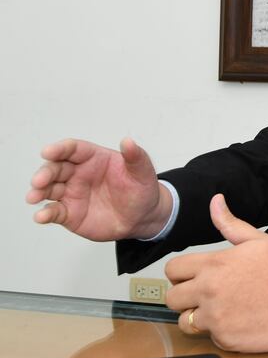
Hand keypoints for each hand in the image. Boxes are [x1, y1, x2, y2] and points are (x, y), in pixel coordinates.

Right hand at [27, 138, 170, 240]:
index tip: (48, 151)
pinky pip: (54, 212)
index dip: (60, 149)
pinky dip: (45, 213)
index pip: (72, 149)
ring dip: (39, 192)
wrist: (143, 217)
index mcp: (94, 158)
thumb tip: (128, 141)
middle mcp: (78, 173)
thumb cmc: (141, 189)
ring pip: (49, 189)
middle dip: (45, 173)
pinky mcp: (70, 213)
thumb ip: (135, 156)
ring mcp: (72, 193)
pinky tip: (41, 216)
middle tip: (39, 181)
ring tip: (33, 196)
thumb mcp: (143, 171)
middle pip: (56, 168)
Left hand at [165, 195, 267, 352]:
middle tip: (204, 295)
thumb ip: (230, 223)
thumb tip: (215, 200)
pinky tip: (239, 321)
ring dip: (197, 317)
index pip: (172, 270)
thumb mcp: (258, 241)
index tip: (192, 277)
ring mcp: (215, 318)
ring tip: (219, 310)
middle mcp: (208, 291)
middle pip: (172, 298)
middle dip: (185, 296)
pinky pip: (209, 337)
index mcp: (213, 265)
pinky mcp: (224, 339)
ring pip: (184, 322)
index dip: (180, 273)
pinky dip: (220, 331)